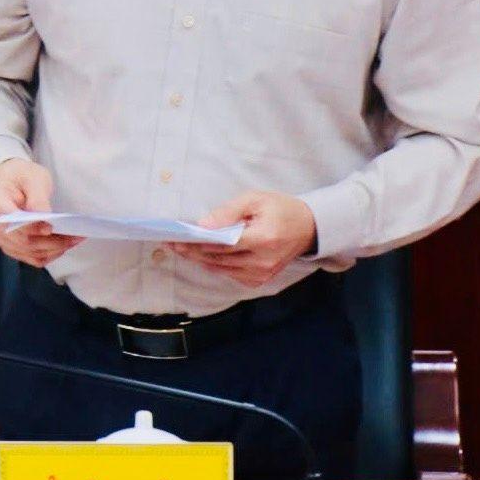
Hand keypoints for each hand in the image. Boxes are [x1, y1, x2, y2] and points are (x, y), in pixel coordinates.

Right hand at [0, 158, 83, 267]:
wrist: (12, 181)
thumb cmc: (22, 176)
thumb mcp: (34, 179)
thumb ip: (38, 199)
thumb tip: (44, 221)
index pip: (11, 221)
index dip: (32, 228)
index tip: (52, 227)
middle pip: (22, 241)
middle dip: (51, 241)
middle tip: (73, 236)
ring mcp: (0, 236)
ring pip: (28, 252)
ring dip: (53, 249)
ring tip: (73, 240)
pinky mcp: (10, 246)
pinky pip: (30, 258)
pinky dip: (49, 255)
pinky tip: (62, 246)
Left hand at [172, 190, 318, 287]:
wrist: (308, 228)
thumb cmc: (280, 209)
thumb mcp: (255, 199)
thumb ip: (228, 211)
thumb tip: (204, 225)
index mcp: (264, 239)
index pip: (223, 244)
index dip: (198, 242)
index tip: (178, 238)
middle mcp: (263, 261)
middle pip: (218, 259)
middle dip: (193, 251)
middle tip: (172, 243)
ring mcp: (262, 273)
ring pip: (221, 269)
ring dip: (199, 259)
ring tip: (181, 248)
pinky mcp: (260, 280)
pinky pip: (230, 274)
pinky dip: (215, 266)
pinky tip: (202, 256)